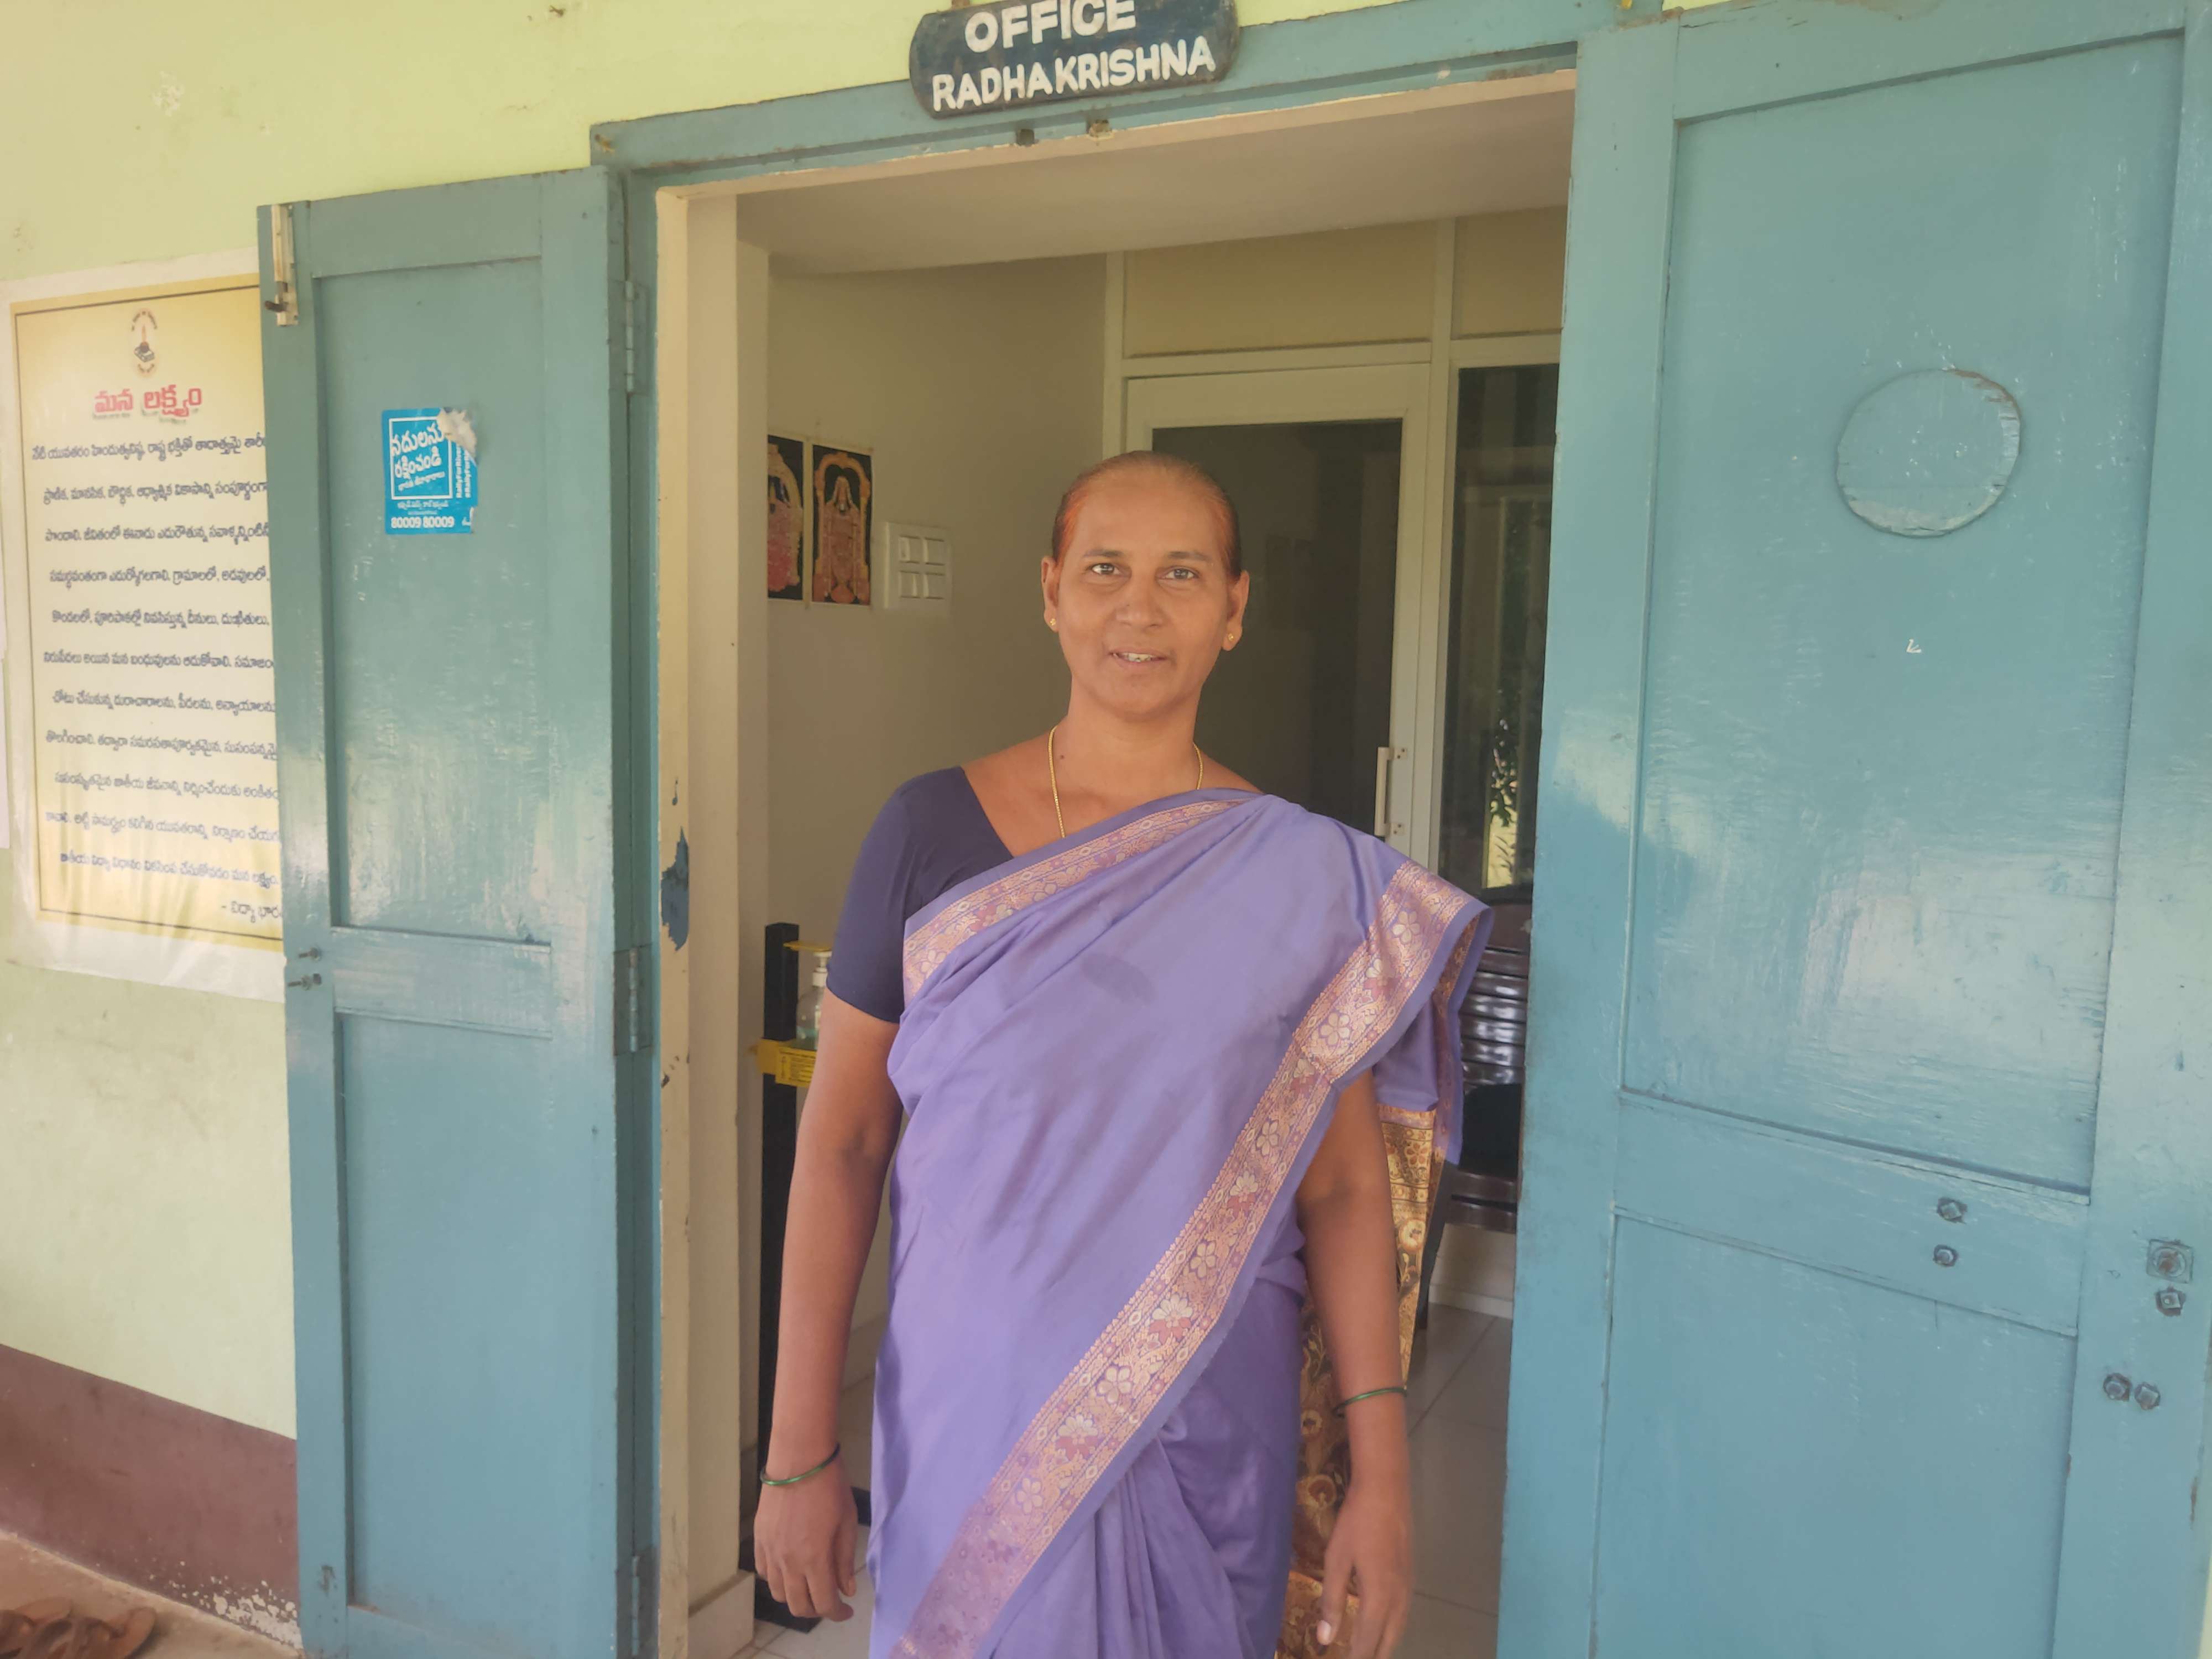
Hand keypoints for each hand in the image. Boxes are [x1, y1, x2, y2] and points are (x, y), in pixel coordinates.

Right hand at [754, 1451, 858, 1620]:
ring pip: (779, 1593)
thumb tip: (846, 1589)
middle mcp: (788, 1561)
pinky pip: (764, 1572)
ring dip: (796, 1596)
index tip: (847, 1611)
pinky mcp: (759, 1539)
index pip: (824, 1603)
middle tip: (830, 1600)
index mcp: (814, 1558)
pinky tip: (791, 1568)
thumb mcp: (846, 1522)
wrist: (799, 1458)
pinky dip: (778, 1579)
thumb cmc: (830, 1486)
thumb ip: (843, 1560)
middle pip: (798, 1606)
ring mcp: (770, 1551)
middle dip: (817, 1610)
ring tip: (811, 1585)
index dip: (837, 1614)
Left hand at [1315, 1471, 1412, 1657]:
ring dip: (1384, 1645)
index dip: (1355, 1658)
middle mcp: (1399, 1598)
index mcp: (1379, 1597)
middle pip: (1388, 1641)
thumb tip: (1324, 1638)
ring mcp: (1408, 1586)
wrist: (1386, 1489)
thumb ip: (1331, 1600)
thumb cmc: (1356, 1522)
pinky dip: (1392, 1628)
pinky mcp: (1410, 1574)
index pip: (1367, 1642)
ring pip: (1399, 1628)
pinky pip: (1403, 1614)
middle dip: (1372, 1655)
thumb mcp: (1336, 1559)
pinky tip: (1382, 1626)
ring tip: (1368, 1652)